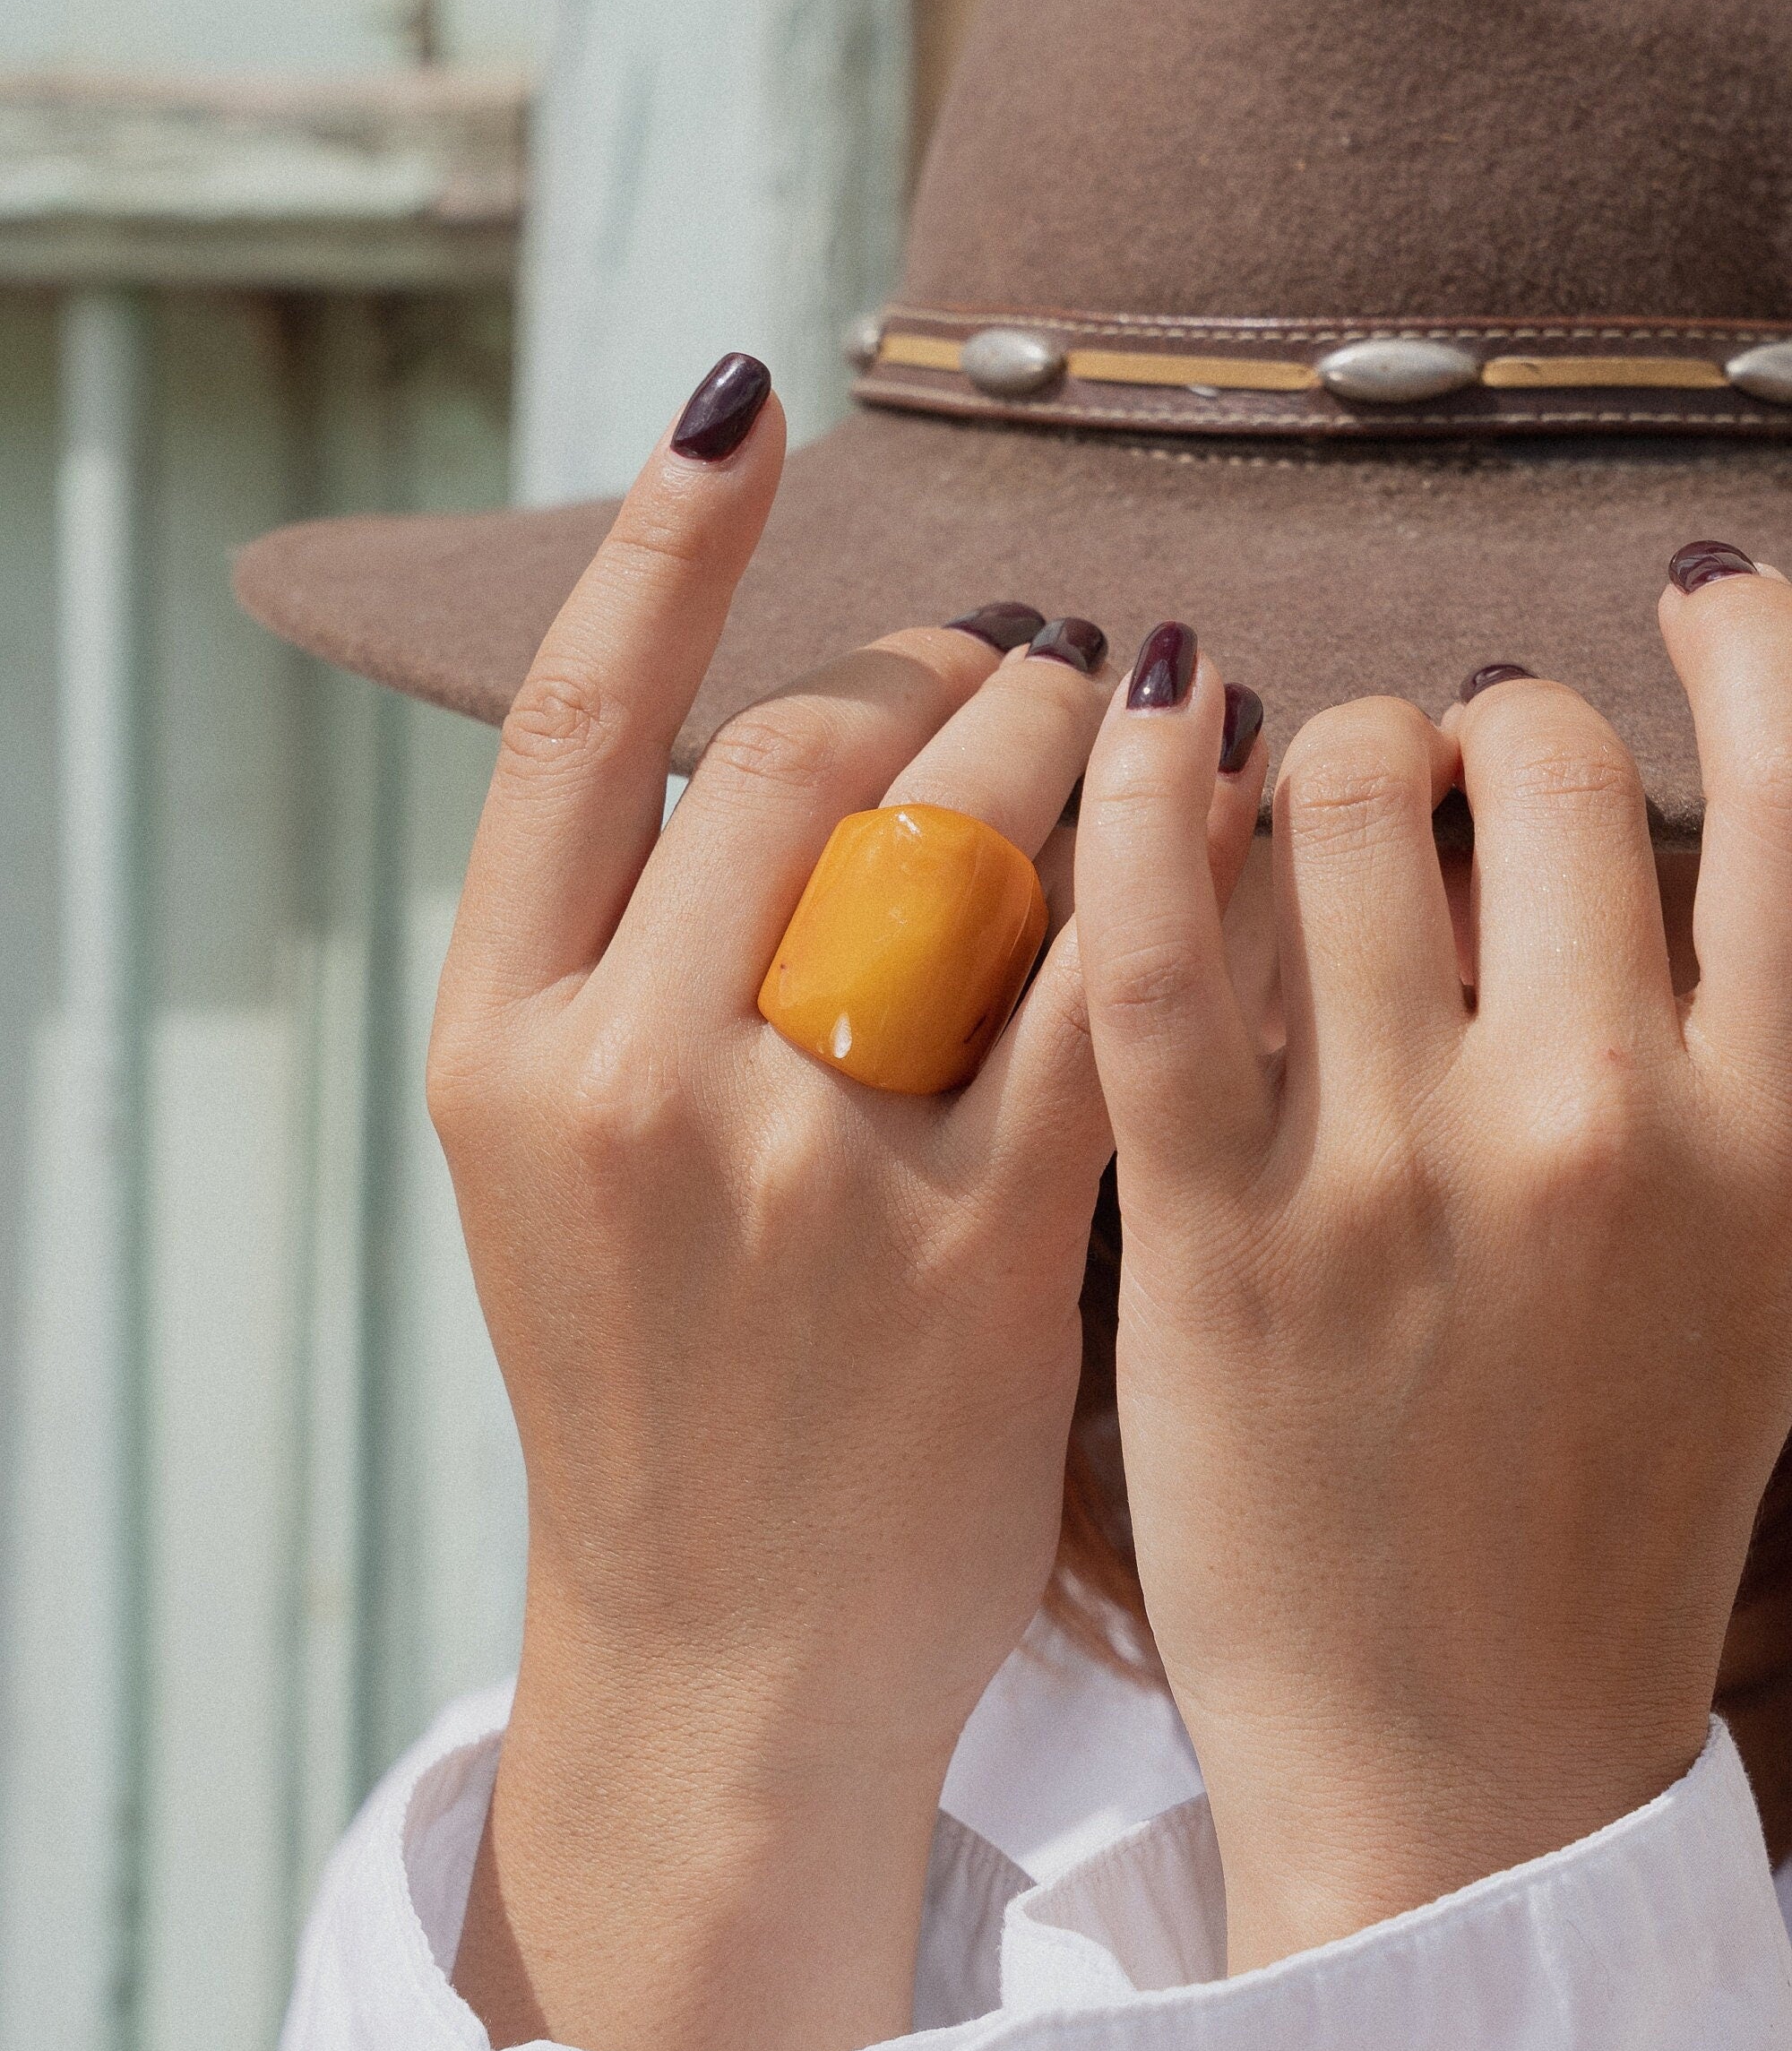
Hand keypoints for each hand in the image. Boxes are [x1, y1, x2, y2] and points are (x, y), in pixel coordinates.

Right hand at [428, 370, 1261, 2050]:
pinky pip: (1102, 992)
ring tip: (1133, 706)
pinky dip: (1179, 878)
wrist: (725, 1648)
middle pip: (815, 752)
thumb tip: (817, 714)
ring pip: (970, 844)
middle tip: (1029, 650)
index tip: (744, 402)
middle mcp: (626, 1084)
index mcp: (500, 1042)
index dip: (667, 537)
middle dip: (949, 664)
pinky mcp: (974, 1251)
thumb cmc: (660, 1373)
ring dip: (1075, 737)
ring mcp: (798, 1174)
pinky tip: (1226, 809)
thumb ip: (642, 946)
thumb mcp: (561, 1154)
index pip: (580, 721)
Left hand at [1075, 568, 1791, 1973]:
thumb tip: (1616, 846)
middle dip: (1481, 727)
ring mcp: (1399, 1176)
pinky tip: (1157, 733)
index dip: (1748, 653)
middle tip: (1432, 774)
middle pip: (1539, 760)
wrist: (1467, 1764)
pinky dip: (1151, 802)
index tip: (1694, 601)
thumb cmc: (1602, 1519)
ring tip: (1293, 790)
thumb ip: (1716, 1065)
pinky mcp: (1214, 1235)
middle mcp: (1605, 1125)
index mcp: (1768, 1135)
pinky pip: (1161, 945)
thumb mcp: (1749, 1283)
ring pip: (1350, 803)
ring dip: (1318, 750)